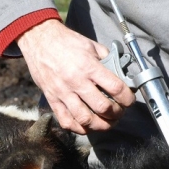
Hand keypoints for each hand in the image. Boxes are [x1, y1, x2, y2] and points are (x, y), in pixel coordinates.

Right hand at [17, 20, 134, 133]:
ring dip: (101, 125)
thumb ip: (107, 59)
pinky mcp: (52, 100)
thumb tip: (121, 73)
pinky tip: (88, 125)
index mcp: (88, 67)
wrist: (39, 40)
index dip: (127, 98)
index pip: (115, 88)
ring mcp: (63, 93)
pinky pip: (66, 121)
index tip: (129, 100)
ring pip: (85, 119)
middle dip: (116, 114)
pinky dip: (79, 128)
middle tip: (119, 112)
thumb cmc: (66, 42)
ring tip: (107, 122)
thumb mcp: (91, 45)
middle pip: (102, 108)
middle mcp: (76, 82)